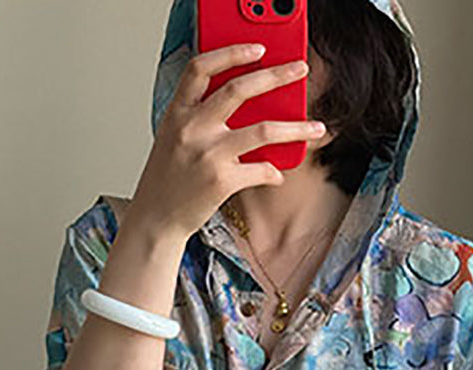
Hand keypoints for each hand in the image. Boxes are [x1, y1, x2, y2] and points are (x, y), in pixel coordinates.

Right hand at [128, 42, 327, 242]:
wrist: (156, 218)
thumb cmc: (167, 178)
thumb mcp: (174, 138)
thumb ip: (200, 117)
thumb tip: (249, 108)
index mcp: (177, 113)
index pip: (200, 69)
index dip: (231, 53)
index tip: (257, 49)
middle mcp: (191, 129)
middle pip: (239, 90)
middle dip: (275, 76)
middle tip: (299, 70)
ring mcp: (207, 154)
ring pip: (263, 130)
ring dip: (296, 128)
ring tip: (317, 127)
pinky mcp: (221, 181)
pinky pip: (261, 169)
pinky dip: (273, 173)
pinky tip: (277, 175)